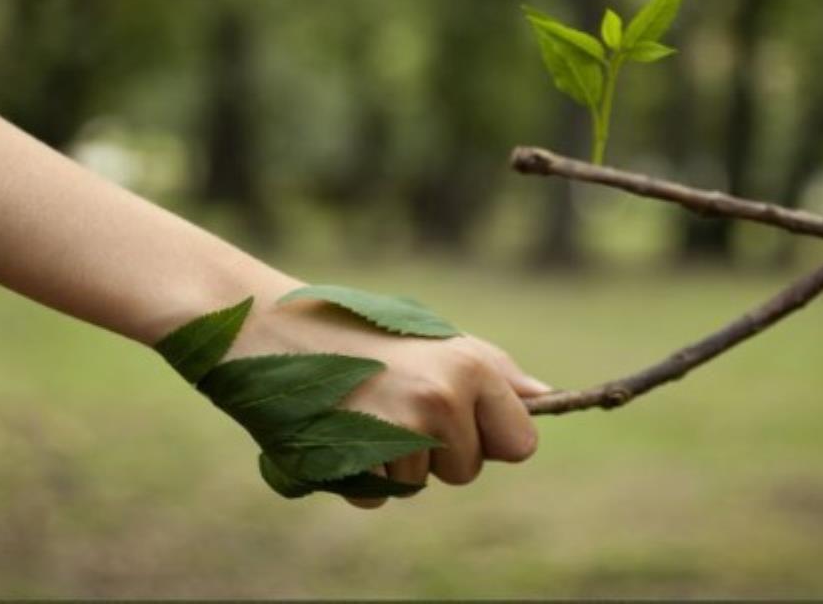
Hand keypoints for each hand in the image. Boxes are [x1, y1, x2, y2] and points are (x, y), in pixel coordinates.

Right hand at [230, 287, 551, 507]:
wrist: (274, 326)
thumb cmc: (362, 331)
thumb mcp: (436, 340)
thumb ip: (492, 373)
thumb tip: (548, 398)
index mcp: (472, 367)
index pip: (522, 443)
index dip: (492, 437)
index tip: (462, 417)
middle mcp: (443, 399)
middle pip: (469, 471)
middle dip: (440, 451)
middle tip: (398, 403)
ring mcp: (399, 432)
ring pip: (420, 485)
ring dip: (395, 460)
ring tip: (364, 409)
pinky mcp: (356, 461)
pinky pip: (377, 496)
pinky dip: (358, 475)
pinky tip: (340, 429)